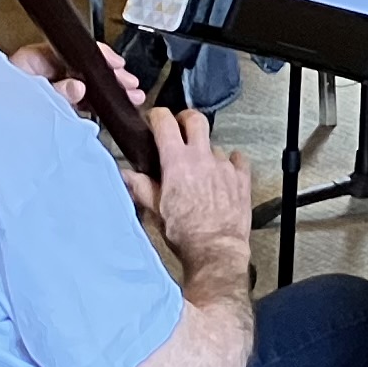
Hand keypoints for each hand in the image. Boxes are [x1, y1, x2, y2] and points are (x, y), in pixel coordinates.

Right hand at [142, 108, 255, 261]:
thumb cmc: (186, 234)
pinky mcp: (241, 178)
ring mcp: (224, 166)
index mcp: (177, 163)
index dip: (158, 116)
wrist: (215, 250)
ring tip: (201, 169)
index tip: (156, 119)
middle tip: (181, 127)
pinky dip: (230, 162)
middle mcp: (202, 158)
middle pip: (196, 119)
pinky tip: (224, 173)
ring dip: (206, 151)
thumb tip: (126, 175)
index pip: (166, 122)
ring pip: (215, 144)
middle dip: (186, 119)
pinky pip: (237, 159)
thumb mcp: (156, 210)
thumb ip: (140, 187)